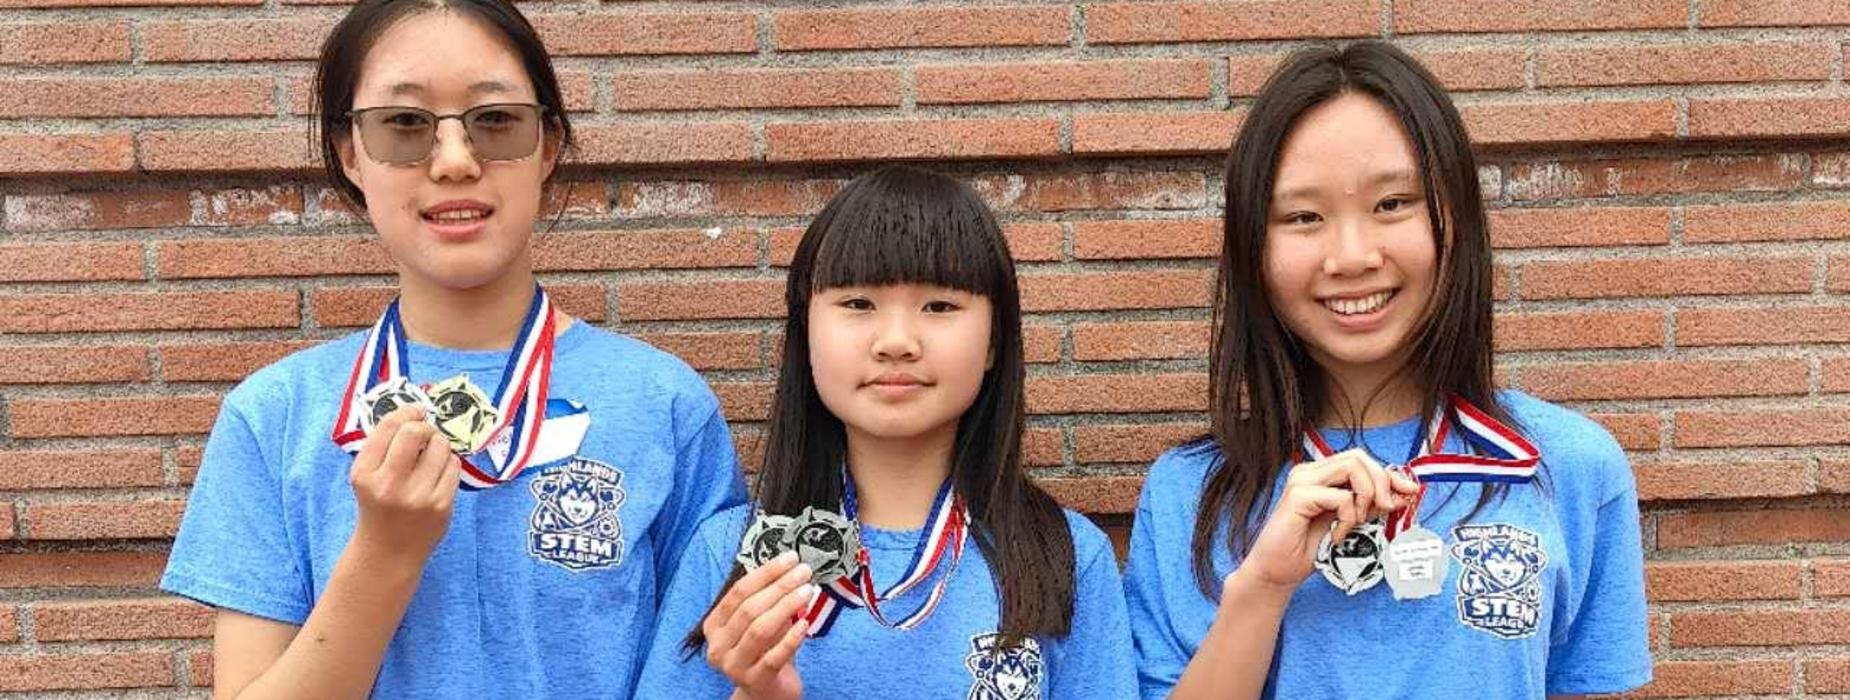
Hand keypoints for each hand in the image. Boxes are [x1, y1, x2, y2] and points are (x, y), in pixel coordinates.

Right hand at [348, 406, 461, 563]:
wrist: (388, 552)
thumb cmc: (379, 506)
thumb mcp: (367, 476)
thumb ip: (383, 446)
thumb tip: (415, 410)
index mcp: (365, 473)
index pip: (390, 428)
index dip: (407, 412)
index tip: (416, 411)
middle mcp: (389, 485)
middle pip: (416, 433)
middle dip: (425, 427)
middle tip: (425, 434)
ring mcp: (418, 497)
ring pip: (441, 447)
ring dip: (439, 446)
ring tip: (430, 458)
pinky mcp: (441, 506)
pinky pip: (454, 466)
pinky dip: (449, 464)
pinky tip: (438, 474)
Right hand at [703, 552, 815, 699]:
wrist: (766, 693)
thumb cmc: (764, 652)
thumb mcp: (760, 622)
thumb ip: (767, 600)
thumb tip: (790, 567)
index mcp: (714, 626)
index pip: (738, 592)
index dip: (765, 573)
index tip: (789, 559)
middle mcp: (718, 646)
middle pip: (749, 609)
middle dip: (779, 587)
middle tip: (803, 572)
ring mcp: (734, 666)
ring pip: (760, 630)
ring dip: (786, 607)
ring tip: (807, 591)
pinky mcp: (754, 682)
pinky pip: (774, 657)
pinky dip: (790, 638)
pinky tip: (805, 624)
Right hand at [1229, 449, 1419, 596]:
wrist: (1277, 572)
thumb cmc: (1307, 549)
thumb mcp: (1348, 523)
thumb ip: (1369, 505)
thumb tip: (1402, 493)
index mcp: (1319, 475)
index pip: (1360, 460)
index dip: (1389, 474)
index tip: (1410, 492)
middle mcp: (1309, 472)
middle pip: (1358, 457)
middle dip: (1382, 482)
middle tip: (1386, 510)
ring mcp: (1301, 481)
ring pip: (1352, 467)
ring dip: (1366, 496)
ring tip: (1356, 522)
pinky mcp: (1298, 497)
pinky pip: (1341, 497)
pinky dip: (1347, 518)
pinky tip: (1337, 536)